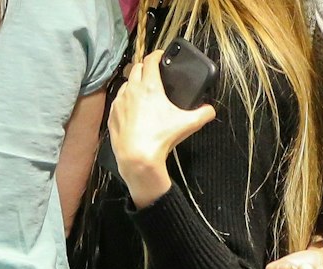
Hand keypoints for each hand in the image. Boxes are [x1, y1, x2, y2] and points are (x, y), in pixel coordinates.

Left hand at [107, 49, 216, 207]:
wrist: (137, 159)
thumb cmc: (159, 139)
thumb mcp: (187, 124)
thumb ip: (203, 114)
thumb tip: (210, 110)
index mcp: (149, 86)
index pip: (151, 60)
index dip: (158, 55)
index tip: (161, 56)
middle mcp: (131, 90)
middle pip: (136, 68)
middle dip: (145, 68)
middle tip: (153, 74)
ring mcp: (119, 103)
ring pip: (125, 84)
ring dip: (133, 84)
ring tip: (142, 92)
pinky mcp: (112, 116)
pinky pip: (117, 102)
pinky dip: (124, 101)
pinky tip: (132, 110)